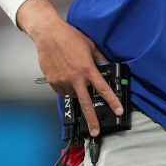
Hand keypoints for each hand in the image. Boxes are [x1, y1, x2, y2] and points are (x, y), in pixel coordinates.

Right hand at [17, 0, 124, 136]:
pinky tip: (66, 77)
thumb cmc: (69, 37)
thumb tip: (107, 65)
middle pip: (86, 104)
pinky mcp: (52, 82)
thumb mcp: (90, 46)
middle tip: (96, 131)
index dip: (112, 101)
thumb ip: (100, 58)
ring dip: (77, 92)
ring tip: (74, 77)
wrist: (48, 34)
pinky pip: (62, 90)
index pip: (103, 90)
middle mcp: (75, 79)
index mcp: (87, 70)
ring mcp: (63, 82)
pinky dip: (66, 88)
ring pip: (73, 95)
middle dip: (92, 120)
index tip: (118, 111)